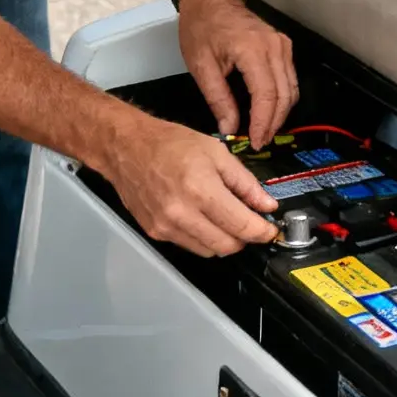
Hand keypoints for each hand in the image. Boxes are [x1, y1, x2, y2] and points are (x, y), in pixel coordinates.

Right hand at [96, 113, 279, 256]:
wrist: (126, 147)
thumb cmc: (168, 144)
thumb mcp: (216, 152)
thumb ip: (245, 182)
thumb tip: (266, 204)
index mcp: (201, 190)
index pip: (242, 226)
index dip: (262, 232)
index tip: (270, 230)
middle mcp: (182, 213)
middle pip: (227, 246)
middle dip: (244, 238)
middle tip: (249, 222)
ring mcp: (166, 226)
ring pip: (209, 251)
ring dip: (223, 240)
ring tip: (223, 217)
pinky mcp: (156, 232)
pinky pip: (190, 246)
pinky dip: (202, 238)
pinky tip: (201, 218)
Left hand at [176, 0, 298, 142]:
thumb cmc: (201, 26)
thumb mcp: (201, 66)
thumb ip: (218, 99)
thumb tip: (229, 128)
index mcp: (253, 50)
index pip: (266, 95)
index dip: (263, 123)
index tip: (254, 141)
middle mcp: (274, 47)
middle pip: (284, 95)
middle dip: (273, 123)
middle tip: (259, 141)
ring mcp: (282, 44)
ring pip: (291, 88)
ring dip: (280, 113)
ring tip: (263, 130)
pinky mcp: (282, 45)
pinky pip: (289, 78)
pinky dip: (282, 97)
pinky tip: (268, 110)